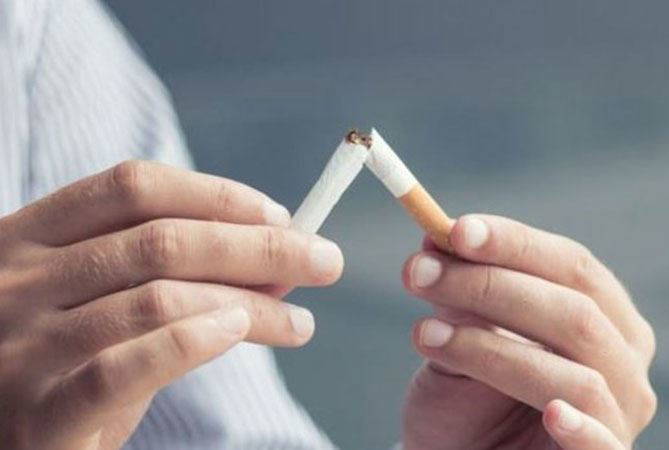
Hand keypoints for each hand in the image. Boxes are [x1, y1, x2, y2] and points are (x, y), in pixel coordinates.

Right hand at [0, 161, 343, 449]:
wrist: (6, 439)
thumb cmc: (64, 364)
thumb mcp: (107, 303)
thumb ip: (176, 279)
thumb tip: (277, 266)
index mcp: (30, 235)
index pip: (135, 187)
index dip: (218, 195)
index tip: (281, 215)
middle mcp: (19, 281)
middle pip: (161, 240)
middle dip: (259, 247)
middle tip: (325, 261)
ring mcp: (21, 346)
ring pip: (158, 298)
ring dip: (249, 303)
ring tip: (299, 322)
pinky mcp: (37, 414)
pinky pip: (126, 367)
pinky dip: (194, 342)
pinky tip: (239, 332)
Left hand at [401, 215, 655, 448]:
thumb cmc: (469, 399)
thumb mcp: (459, 337)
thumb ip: (459, 296)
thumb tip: (435, 242)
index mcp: (602, 315)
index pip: (570, 265)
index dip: (513, 243)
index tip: (453, 231)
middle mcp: (623, 360)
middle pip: (575, 312)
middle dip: (491, 286)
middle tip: (419, 273)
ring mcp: (620, 415)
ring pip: (575, 376)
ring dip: (492, 350)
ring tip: (425, 334)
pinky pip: (604, 446)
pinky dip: (582, 427)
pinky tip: (553, 413)